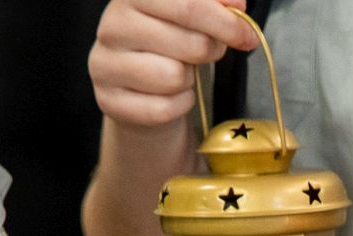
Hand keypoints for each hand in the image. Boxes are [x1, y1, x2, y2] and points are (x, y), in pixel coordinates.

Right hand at [89, 0, 256, 127]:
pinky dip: (178, 105)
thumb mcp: (189, 20)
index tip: (246, 33)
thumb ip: (212, 7)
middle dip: (211, 51)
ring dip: (189, 80)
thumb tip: (237, 5)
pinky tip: (171, 96)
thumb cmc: (170, 49)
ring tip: (181, 73)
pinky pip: (164, 108)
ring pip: (175, 76)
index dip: (224, 21)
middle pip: (190, 42)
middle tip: (211, 53)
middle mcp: (112, 26)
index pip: (187, 3)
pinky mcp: (110, 101)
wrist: (139, 90)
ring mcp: (106, 64)